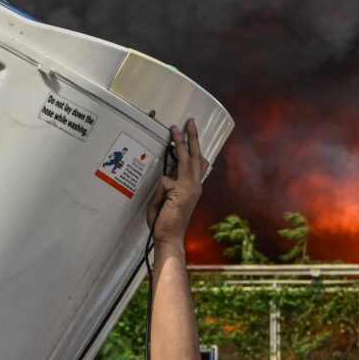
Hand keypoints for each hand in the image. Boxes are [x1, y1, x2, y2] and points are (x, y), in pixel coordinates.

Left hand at [147, 119, 208, 245]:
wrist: (169, 238)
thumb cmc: (165, 221)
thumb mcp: (166, 199)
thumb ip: (169, 184)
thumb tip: (168, 172)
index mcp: (193, 187)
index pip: (197, 164)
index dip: (195, 148)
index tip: (191, 134)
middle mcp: (195, 185)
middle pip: (196, 156)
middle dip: (193, 137)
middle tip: (190, 121)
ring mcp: (190, 188)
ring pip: (186, 160)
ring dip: (181, 142)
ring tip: (175, 128)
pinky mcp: (181, 192)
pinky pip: (166, 181)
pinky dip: (161, 192)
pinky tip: (162, 203)